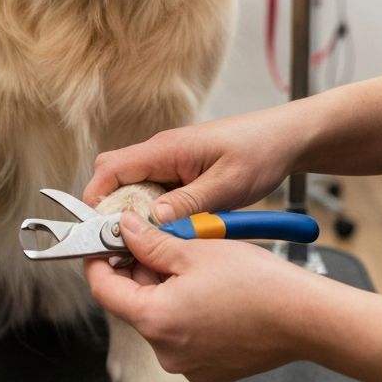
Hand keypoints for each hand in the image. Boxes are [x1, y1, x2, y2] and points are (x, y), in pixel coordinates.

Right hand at [84, 109, 305, 221]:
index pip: (110, 169)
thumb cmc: (259, 152)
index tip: (97, 231)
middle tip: (124, 242)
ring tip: (153, 241)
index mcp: (164, 149)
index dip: (96, 200)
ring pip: (134, 188)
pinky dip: (156, 213)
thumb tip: (151, 221)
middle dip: (112, 210)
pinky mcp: (181, 172)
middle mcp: (160, 152)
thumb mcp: (226, 186)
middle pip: (114, 178)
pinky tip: (174, 231)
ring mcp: (170, 162)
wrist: (285, 138)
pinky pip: (155, 193)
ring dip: (137, 214)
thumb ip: (188, 204)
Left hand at [85, 211, 325, 381]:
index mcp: (155, 320)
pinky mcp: (209, 367)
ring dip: (166, 286)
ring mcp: (188, 364)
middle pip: (133, 302)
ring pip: (160, 315)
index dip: (99, 259)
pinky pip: (183, 333)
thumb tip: (124, 228)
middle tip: (160, 240)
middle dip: (141, 268)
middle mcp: (166, 350)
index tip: (104, 240)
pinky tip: (210, 288)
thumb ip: (150, 240)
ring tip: (194, 261)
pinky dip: (187, 308)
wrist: (304, 317)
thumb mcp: (194, 248)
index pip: (103, 289)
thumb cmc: (256, 283)